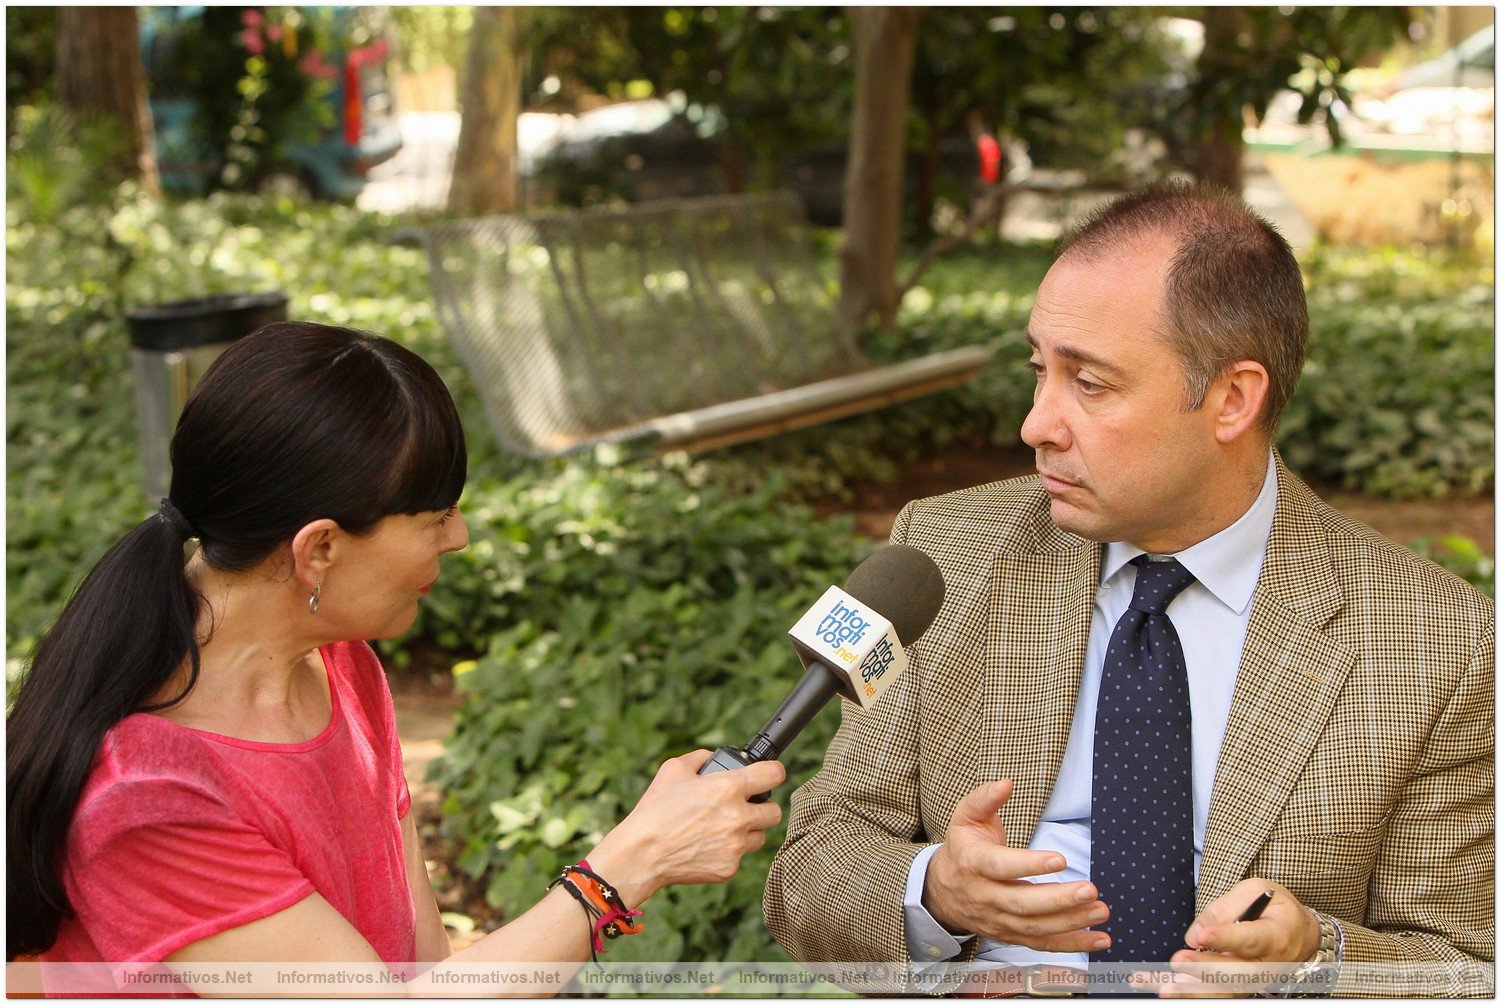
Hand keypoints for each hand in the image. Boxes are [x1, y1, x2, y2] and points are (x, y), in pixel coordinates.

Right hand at [591, 750, 785, 904]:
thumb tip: (714, 758)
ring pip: (761, 835)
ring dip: (748, 830)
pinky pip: (741, 856)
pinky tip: (708, 846)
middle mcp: (738, 817)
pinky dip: (730, 851)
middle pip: (775, 811)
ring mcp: (736, 845)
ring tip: (723, 828)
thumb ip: (701, 757)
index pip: (774, 774)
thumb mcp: (673, 769)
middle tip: (745, 806)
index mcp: (728, 788)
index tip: (770, 775)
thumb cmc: (655, 810)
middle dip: (762, 806)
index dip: (773, 772)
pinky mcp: (730, 868)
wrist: (641, 854)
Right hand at [923, 779, 1109, 953]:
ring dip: (1071, 922)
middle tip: (1089, 890)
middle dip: (1058, 899)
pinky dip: (1071, 944)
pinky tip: (1098, 939)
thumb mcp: (965, 818)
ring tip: (1100, 911)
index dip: (1029, 865)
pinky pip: (1041, 944)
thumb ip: (984, 798)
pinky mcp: (1010, 935)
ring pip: (1035, 927)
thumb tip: (1005, 784)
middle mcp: (984, 896)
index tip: (1060, 859)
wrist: (943, 890)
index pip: (1001, 867)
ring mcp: (997, 919)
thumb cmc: (963, 848)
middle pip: (1022, 903)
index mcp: (973, 863)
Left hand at [1134, 879, 1319, 997]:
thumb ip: (1226, 906)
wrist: (1299, 934)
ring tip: (1167, 987)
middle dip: (1204, 969)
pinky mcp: (1243, 985)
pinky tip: (1170, 990)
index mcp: (1275, 935)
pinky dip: (1194, 993)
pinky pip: (1220, 993)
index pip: (1249, 938)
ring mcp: (1256, 979)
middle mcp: (1267, 963)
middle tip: (1177, 961)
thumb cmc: (1275, 907)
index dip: (1225, 938)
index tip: (1201, 936)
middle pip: (1236, 972)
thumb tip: (1197, 932)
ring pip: (1226, 989)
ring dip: (1195, 989)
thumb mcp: (1257, 890)